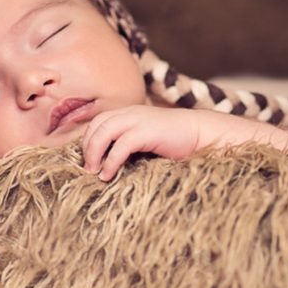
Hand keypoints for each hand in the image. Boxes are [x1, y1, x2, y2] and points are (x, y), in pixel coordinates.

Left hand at [81, 105, 201, 180]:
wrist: (200, 133)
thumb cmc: (174, 141)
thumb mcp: (146, 137)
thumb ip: (128, 142)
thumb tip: (108, 161)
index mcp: (128, 113)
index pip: (97, 122)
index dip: (88, 140)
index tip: (88, 160)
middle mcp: (129, 113)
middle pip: (96, 126)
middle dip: (87, 148)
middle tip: (87, 169)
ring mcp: (137, 120)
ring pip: (103, 133)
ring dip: (94, 154)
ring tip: (94, 172)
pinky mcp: (146, 132)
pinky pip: (120, 146)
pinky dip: (111, 161)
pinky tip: (108, 174)